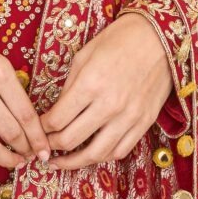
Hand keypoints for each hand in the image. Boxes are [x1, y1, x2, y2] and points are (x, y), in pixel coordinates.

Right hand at [0, 41, 51, 170]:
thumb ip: (13, 90)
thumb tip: (31, 124)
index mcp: (0, 74)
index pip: (26, 114)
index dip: (38, 138)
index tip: (44, 150)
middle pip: (10, 133)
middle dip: (24, 150)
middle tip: (29, 156)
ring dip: (5, 160)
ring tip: (13, 162)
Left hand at [39, 13, 171, 169]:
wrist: (158, 36)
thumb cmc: (119, 40)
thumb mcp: (85, 55)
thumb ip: (69, 86)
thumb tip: (57, 112)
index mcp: (90, 84)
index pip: (57, 120)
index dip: (42, 128)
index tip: (38, 127)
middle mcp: (109, 105)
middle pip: (71, 140)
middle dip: (52, 146)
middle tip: (44, 147)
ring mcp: (129, 117)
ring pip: (95, 154)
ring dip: (74, 162)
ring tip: (62, 162)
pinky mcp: (144, 122)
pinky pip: (120, 151)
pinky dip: (102, 156)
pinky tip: (91, 153)